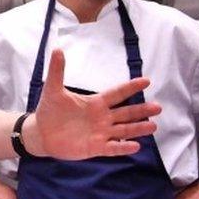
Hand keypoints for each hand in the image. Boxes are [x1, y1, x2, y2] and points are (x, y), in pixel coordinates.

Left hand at [29, 49, 161, 159]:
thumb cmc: (49, 111)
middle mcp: (102, 118)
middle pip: (126, 113)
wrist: (40, 133)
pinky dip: (123, 147)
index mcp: (95, 103)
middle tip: (158, 107)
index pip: (117, 93)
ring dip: (138, 129)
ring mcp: (100, 133)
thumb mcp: (53, 90)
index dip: (130, 87)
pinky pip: (112, 148)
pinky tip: (135, 145)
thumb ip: (57, 71)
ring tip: (153, 126)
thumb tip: (57, 49)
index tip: (146, 81)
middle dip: (141, 110)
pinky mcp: (95, 148)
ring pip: (124, 130)